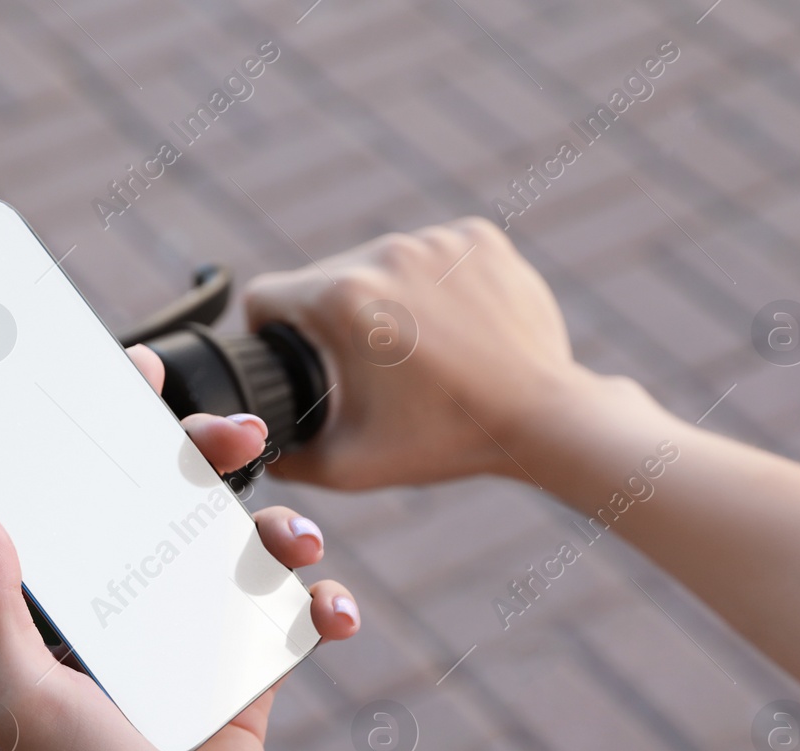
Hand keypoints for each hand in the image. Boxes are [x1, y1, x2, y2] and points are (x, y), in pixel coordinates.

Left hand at [0, 345, 355, 750]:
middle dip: (208, 450)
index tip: (133, 368)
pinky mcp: (247, 673)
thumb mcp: (21, 694)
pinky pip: (289, 614)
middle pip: (170, 494)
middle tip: (237, 435)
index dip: (104, 423)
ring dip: (278, 524)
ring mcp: (189, 637)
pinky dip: (318, 604)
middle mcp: (123, 607)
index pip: (80, 487)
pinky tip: (332, 615)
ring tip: (297, 546)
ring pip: (239, 542)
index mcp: (64, 602)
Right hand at [244, 216, 586, 489]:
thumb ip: (288, 458)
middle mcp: (385, 253)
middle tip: (366, 368)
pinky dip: (431, 285)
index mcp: (343, 299)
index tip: (286, 352)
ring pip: (380, 263)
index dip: (264, 329)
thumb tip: (258, 444)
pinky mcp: (478, 237)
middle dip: (332, 319)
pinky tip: (450, 327)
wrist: (540, 417)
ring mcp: (436, 239)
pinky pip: (431, 254)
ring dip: (384, 299)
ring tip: (415, 350)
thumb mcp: (348, 465)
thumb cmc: (445, 441)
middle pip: (324, 277)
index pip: (266, 295)